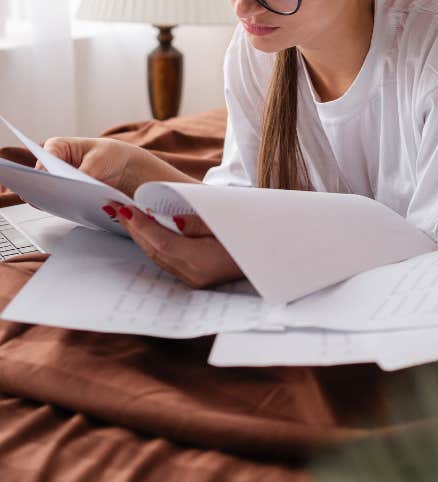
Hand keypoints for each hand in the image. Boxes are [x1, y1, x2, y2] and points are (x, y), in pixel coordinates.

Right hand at [38, 137, 197, 196]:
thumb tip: (71, 188)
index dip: (45, 174)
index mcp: (56, 147)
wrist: (123, 167)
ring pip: (48, 193)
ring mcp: (57, 180)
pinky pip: (58, 202)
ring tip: (70, 204)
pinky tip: (75, 209)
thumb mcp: (99, 160)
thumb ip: (83, 173)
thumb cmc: (110, 154)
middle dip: (50, 189)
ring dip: (57, 200)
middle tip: (60, 198)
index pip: (43, 161)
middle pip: (43, 179)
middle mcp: (51, 164)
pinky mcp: (63, 194)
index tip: (54, 183)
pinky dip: (65, 206)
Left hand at [101, 201, 244, 288]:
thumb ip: (199, 221)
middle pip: (155, 251)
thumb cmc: (253, 235)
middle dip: (135, 229)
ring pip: (158, 257)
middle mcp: (195, 274)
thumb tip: (171, 218)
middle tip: (117, 207)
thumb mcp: (229, 222)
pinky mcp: (196, 278)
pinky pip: (168, 260)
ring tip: (127, 216)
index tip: (125, 207)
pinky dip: (155, 244)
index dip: (142, 225)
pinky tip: (148, 231)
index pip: (163, 242)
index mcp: (203, 260)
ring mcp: (195, 279)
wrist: (271, 257)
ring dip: (141, 236)